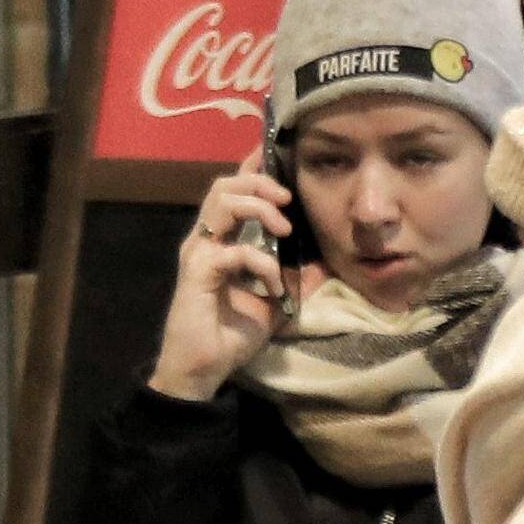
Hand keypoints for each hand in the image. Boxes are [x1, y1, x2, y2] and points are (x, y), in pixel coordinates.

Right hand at [149, 157, 295, 401]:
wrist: (202, 369)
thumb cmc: (232, 334)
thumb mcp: (276, 304)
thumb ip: (296, 280)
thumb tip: (325, 262)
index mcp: (222, 240)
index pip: (234, 191)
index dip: (253, 169)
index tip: (275, 154)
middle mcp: (206, 239)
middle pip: (225, 185)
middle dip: (260, 182)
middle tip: (288, 199)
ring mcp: (198, 253)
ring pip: (223, 204)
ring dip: (259, 209)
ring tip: (285, 229)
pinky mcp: (197, 273)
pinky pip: (232, 252)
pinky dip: (261, 264)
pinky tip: (275, 286)